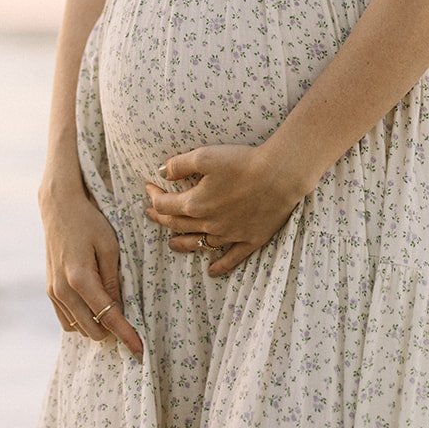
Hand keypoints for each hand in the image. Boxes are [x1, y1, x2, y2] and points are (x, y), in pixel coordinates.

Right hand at [38, 183, 144, 360]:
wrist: (59, 207)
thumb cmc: (89, 221)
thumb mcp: (109, 246)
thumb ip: (113, 280)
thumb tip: (117, 308)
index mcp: (80, 279)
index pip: (107, 316)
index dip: (125, 334)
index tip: (139, 350)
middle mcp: (62, 290)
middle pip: (92, 329)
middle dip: (112, 331)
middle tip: (130, 323)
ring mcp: (53, 292)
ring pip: (77, 328)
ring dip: (95, 326)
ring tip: (113, 312)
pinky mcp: (49, 289)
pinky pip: (66, 319)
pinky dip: (81, 319)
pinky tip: (94, 307)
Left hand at [144, 144, 305, 276]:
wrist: (280, 175)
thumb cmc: (243, 162)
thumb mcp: (205, 155)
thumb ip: (179, 165)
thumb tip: (161, 173)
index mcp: (196, 204)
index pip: (165, 205)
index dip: (153, 196)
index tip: (148, 186)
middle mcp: (209, 224)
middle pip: (177, 225)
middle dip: (160, 219)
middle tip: (151, 213)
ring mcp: (229, 235)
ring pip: (198, 244)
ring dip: (182, 244)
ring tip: (171, 243)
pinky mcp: (250, 239)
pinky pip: (231, 259)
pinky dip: (220, 266)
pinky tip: (212, 271)